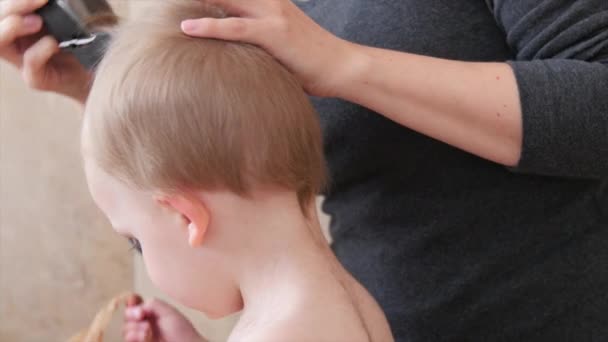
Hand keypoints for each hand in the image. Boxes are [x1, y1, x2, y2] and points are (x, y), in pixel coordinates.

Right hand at [0, 0, 91, 102]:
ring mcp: (23, 62)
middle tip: (39, 0)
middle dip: (12, 5)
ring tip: (38, 21)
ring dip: (13, 26)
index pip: (3, 8)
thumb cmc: (84, 43)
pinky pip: (29, 63)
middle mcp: (16, 42)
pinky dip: (39, 50)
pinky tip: (54, 43)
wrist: (98, 73)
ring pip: (0, 42)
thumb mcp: (72, 17)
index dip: (12, 0)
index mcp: (20, 24)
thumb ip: (59, 6)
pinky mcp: (36, 79)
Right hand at [123, 295, 206, 341]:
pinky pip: (127, 339)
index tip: (133, 301)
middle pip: (127, 315)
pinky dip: (133, 337)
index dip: (131, 301)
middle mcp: (145, 322)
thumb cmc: (181, 331)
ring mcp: (141, 335)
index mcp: (152, 311)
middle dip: (132, 314)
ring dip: (134, 328)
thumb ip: (152, 304)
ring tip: (147, 331)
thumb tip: (137, 307)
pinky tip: (144, 337)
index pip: (135, 303)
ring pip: (126, 329)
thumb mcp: (168, 312)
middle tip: (142, 316)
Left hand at [181, 0, 357, 97]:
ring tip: (168, 2)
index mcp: (270, 1)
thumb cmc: (311, 60)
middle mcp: (270, 1)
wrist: (341, 66)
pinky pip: (234, 27)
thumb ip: (257, 39)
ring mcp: (272, 15)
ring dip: (197, 0)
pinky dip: (209, 26)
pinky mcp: (273, 34)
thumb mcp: (282, 42)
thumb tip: (233, 52)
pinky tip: (187, 28)